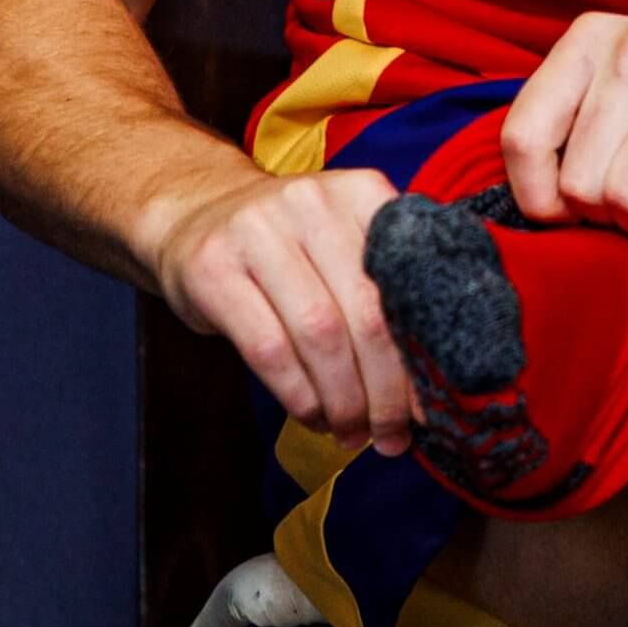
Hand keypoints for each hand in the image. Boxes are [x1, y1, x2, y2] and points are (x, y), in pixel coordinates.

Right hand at [149, 167, 412, 453]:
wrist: (192, 214)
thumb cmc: (286, 247)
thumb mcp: (341, 239)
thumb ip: (385, 287)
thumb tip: (434, 380)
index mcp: (360, 192)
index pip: (407, 282)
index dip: (424, 353)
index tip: (432, 406)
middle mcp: (311, 201)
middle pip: (366, 314)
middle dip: (386, 391)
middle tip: (391, 435)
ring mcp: (257, 230)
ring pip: (320, 334)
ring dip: (343, 400)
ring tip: (351, 431)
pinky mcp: (213, 267)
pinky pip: (269, 348)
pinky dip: (299, 395)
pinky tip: (312, 415)